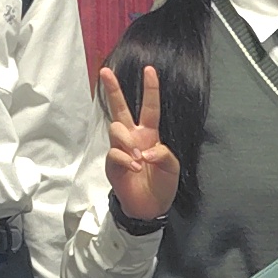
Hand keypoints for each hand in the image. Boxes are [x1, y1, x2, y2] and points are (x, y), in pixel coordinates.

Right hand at [98, 66, 178, 223]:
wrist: (150, 207)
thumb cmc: (162, 184)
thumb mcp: (172, 167)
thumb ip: (163, 154)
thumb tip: (145, 150)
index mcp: (149, 134)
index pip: (150, 107)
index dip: (150, 89)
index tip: (149, 69)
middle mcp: (133, 137)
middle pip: (120, 108)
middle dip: (113, 89)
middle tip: (105, 72)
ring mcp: (120, 149)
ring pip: (116, 128)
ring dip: (127, 141)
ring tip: (138, 158)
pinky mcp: (112, 163)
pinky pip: (114, 152)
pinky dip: (125, 159)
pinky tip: (134, 167)